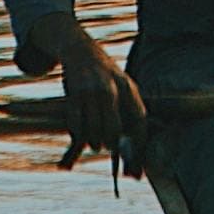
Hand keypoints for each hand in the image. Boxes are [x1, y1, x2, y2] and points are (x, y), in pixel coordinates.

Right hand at [57, 33, 145, 166]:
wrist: (80, 49)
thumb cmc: (104, 75)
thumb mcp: (122, 85)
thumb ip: (129, 111)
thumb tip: (132, 142)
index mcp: (128, 87)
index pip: (140, 121)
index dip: (139, 145)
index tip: (136, 163)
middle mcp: (111, 89)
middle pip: (114, 131)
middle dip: (113, 146)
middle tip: (110, 149)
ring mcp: (91, 92)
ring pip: (94, 131)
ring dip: (94, 143)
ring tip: (95, 143)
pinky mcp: (74, 95)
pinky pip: (76, 125)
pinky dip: (78, 135)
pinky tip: (80, 136)